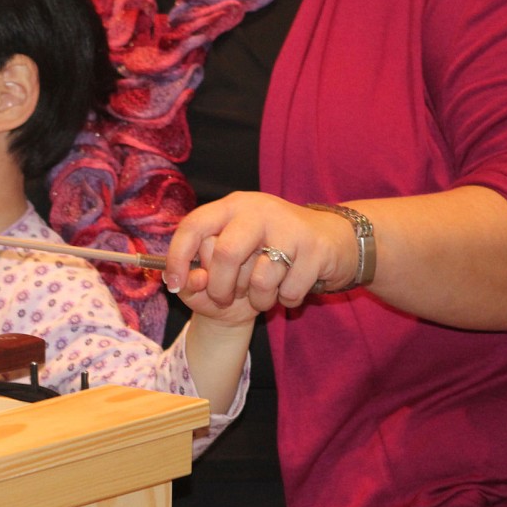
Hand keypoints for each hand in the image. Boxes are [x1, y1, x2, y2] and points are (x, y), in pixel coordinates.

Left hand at [165, 191, 357, 312]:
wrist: (334, 241)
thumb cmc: (269, 253)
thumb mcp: (231, 258)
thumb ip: (200, 273)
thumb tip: (189, 282)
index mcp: (232, 206)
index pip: (194, 226)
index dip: (177, 257)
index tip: (172, 284)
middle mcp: (259, 210)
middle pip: (226, 253)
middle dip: (221, 286)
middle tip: (225, 297)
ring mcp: (290, 227)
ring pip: (260, 277)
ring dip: (258, 298)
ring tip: (263, 294)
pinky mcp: (316, 248)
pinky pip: (289, 290)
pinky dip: (285, 300)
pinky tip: (289, 288)